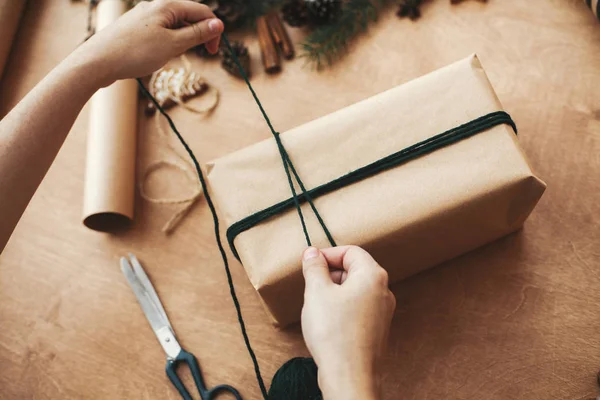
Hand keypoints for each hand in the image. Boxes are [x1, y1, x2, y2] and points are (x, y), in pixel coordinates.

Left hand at [70, 0, 223, 86]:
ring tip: (171, 57)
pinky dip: (168, 43)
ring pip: (175, 26)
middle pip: (188, 17)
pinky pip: (162, 32)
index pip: (202, 11)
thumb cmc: (135, 53)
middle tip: (197, 56)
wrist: (98, 61)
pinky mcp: (136, 28)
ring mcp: (145, 16)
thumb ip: (197, 34)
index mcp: (167, 5)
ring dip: (182, 41)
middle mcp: (155, 6)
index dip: (213, 31)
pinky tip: (159, 56)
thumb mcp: (173, 45)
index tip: (213, 52)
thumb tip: (217, 24)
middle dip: (197, 35)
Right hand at [301, 246, 395, 399]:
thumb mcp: (316, 292)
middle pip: (355, 269)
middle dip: (330, 273)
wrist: (349, 375)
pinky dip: (342, 307)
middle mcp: (383, 291)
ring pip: (356, 290)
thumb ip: (314, 268)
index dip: (328, 254)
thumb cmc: (334, 332)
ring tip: (316, 305)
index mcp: (372, 275)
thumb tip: (312, 253)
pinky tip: (327, 322)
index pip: (351, 251)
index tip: (309, 263)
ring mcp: (383, 312)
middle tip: (310, 284)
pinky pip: (358, 308)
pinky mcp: (377, 329)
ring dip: (334, 291)